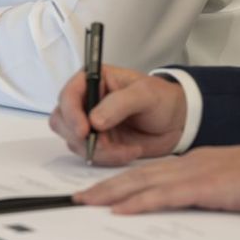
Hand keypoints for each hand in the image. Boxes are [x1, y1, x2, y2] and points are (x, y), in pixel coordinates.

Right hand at [48, 65, 185, 165]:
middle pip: (62, 121)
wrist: (176, 122)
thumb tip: (94, 120)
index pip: (68, 95)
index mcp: (93, 80)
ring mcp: (90, 125)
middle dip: (80, 137)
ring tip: (126, 148)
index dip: (71, 113)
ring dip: (98, 151)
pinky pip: (91, 155)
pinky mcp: (98, 143)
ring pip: (74, 142)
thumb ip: (120, 103)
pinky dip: (108, 158)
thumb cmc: (161, 98)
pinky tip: (130, 151)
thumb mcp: (145, 94)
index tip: (84, 130)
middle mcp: (86, 102)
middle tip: (104, 144)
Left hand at [76, 145, 239, 214]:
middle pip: (136, 175)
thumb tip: (187, 204)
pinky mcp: (201, 187)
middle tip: (79, 197)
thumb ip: (203, 191)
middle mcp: (186, 164)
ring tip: (87, 202)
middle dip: (105, 187)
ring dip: (111, 193)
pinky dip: (138, 203)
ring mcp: (192, 173)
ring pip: (141, 183)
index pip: (148, 173)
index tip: (100, 192)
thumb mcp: (224, 184)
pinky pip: (162, 196)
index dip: (121, 181)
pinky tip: (121, 210)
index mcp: (192, 164)